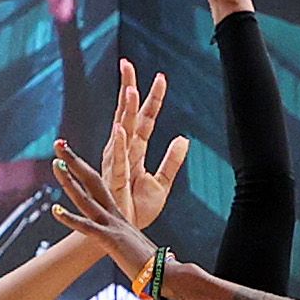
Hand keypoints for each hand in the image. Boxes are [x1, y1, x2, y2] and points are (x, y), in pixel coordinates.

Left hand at [45, 139, 155, 288]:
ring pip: (86, 199)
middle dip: (74, 163)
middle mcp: (116, 216)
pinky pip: (87, 227)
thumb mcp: (135, 248)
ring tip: (55, 164)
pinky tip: (55, 210)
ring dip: (69, 182)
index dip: (84, 172)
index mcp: (120, 216)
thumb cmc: (152, 266)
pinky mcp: (111, 240)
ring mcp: (113, 226)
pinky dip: (70, 219)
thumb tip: (127, 245)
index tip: (71, 159)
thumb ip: (128, 243)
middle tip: (60, 145)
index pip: (99, 188)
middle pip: (92, 182)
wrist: (167, 274)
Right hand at [100, 61, 190, 229]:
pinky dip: (119, 143)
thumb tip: (183, 138)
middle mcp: (124, 152)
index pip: (145, 118)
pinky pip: (119, 160)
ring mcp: (118, 164)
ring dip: (125, 110)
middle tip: (127, 64)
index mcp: (136, 151)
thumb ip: (171, 161)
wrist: (125, 235)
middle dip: (129, 89)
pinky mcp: (116, 180)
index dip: (152, 98)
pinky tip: (121, 128)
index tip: (161, 77)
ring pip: (123, 131)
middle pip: (128, 115)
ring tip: (130, 89)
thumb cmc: (138, 209)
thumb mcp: (161, 183)